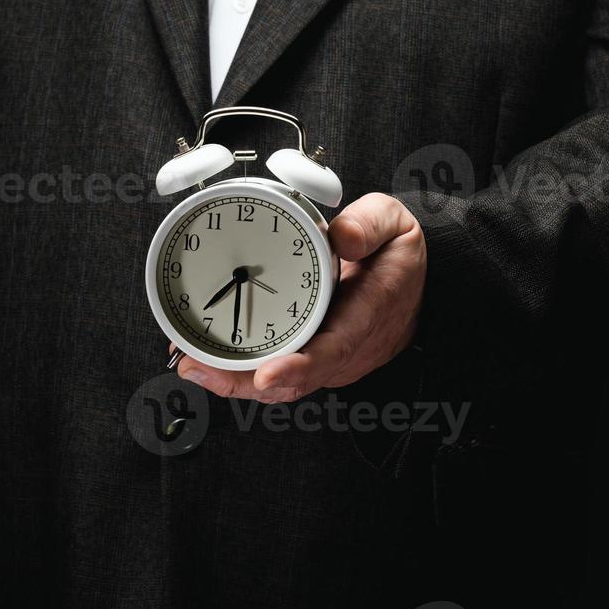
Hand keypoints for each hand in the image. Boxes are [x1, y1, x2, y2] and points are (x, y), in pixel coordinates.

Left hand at [171, 193, 425, 402]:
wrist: (418, 287)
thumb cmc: (398, 257)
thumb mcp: (396, 224)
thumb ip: (370, 224)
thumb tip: (342, 237)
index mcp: (369, 314)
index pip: (334, 348)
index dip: (299, 367)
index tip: (266, 373)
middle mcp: (347, 348)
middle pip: (295, 380)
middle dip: (243, 382)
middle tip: (197, 368)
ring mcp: (330, 360)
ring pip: (281, 384)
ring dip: (234, 381)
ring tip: (190, 365)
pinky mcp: (314, 360)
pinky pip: (277, 375)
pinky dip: (240, 374)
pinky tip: (205, 363)